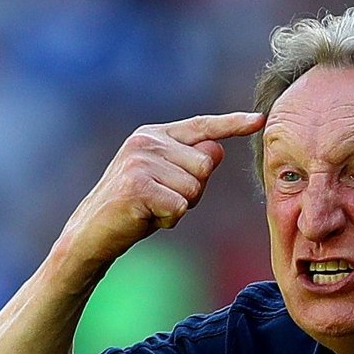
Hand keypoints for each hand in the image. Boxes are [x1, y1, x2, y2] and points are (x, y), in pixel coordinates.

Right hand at [61, 112, 264, 269]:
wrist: (93, 233)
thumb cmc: (137, 207)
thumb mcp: (169, 180)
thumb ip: (193, 163)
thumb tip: (218, 148)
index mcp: (155, 134)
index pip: (202, 126)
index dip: (233, 124)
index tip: (261, 120)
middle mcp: (147, 140)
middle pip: (206, 165)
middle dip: (194, 191)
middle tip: (163, 200)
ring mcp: (140, 161)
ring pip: (195, 188)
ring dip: (180, 207)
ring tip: (152, 208)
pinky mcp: (137, 185)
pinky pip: (181, 206)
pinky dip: (169, 219)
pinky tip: (146, 217)